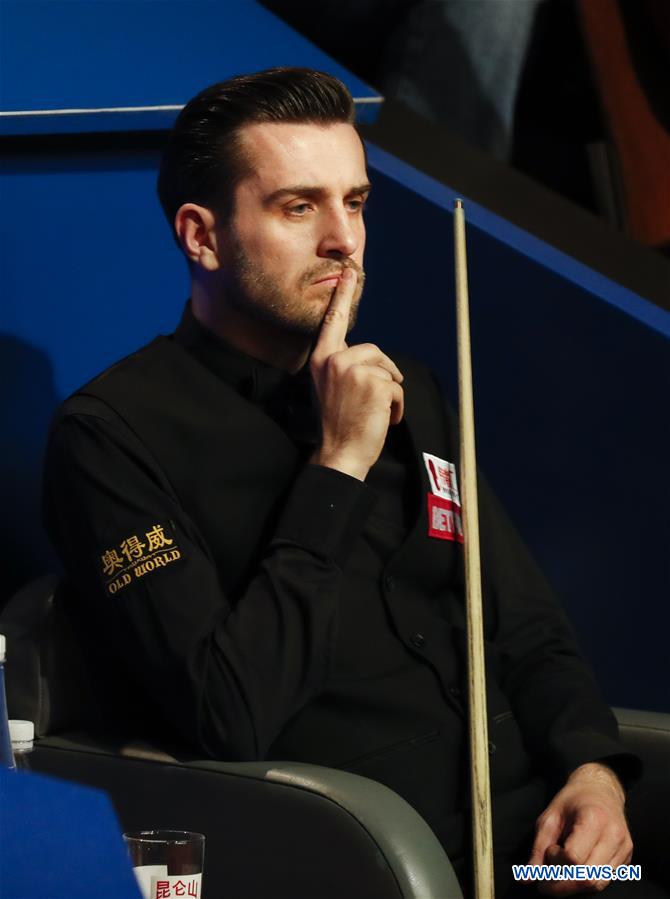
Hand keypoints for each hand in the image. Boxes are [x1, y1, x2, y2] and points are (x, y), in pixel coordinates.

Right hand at [309, 267, 403, 480]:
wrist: (340, 453)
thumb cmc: (340, 425)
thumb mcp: (333, 388)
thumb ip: (343, 367)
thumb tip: (367, 356)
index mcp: (320, 360)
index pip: (332, 323)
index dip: (342, 296)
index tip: (348, 272)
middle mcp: (333, 360)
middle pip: (374, 351)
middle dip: (384, 376)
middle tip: (374, 402)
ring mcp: (351, 369)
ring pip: (387, 369)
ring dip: (390, 393)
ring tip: (376, 413)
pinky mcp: (372, 380)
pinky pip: (397, 385)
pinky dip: (396, 405)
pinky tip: (383, 419)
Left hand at [528, 763, 632, 894]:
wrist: (601, 790)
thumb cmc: (572, 801)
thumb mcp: (550, 817)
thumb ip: (538, 848)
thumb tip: (526, 879)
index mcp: (594, 820)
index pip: (574, 858)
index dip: (555, 862)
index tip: (548, 851)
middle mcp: (614, 836)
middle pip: (587, 878)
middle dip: (562, 885)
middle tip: (545, 882)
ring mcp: (624, 848)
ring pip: (598, 884)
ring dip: (574, 886)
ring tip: (560, 872)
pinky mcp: (627, 857)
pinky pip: (605, 880)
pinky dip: (586, 881)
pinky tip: (576, 869)